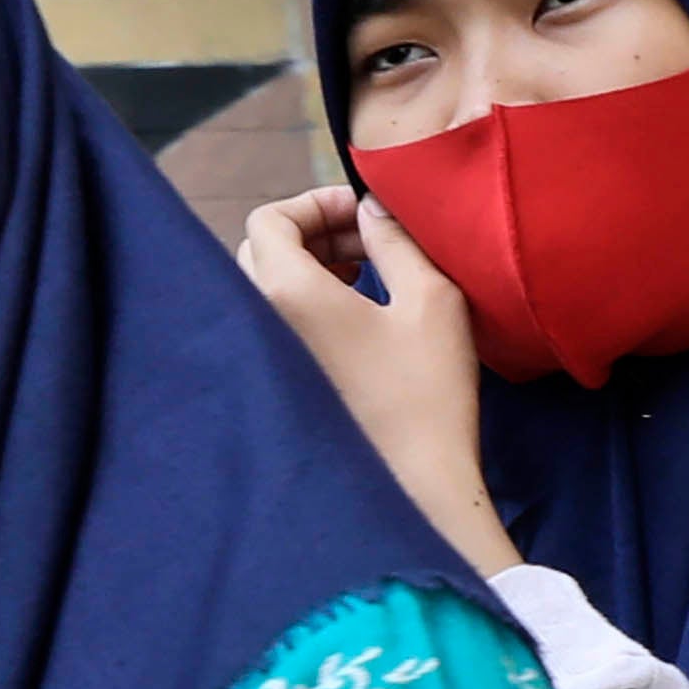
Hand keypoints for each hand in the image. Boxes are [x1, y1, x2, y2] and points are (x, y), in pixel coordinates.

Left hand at [237, 183, 522, 574]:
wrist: (416, 485)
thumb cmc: (427, 392)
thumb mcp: (430, 299)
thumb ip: (395, 239)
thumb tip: (372, 208)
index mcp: (286, 295)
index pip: (266, 220)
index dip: (313, 203)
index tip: (361, 213)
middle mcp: (259, 324)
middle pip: (262, 251)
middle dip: (313, 232)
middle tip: (367, 240)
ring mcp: (264, 359)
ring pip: (268, 289)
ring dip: (311, 267)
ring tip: (366, 273)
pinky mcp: (277, 387)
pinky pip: (275, 324)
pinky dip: (307, 304)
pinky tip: (356, 314)